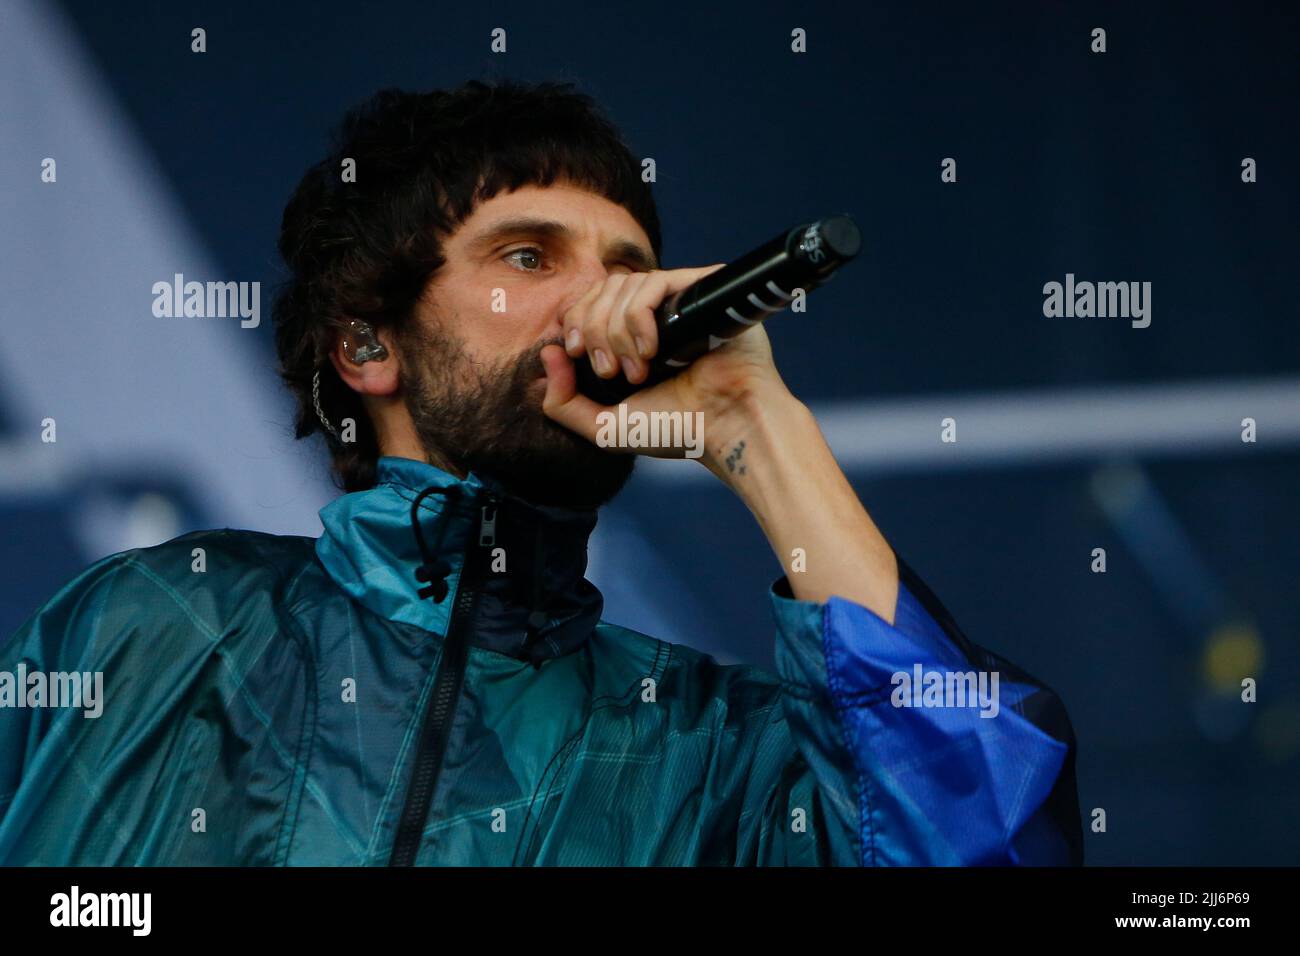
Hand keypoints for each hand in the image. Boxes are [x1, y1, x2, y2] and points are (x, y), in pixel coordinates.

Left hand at [539, 265, 792, 466]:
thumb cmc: (675, 429)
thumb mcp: (603, 427)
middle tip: (610, 371)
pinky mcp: (701, 289)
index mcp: (631, 334)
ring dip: (617, 330)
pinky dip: (639, 316)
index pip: (588, 302)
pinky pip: (654, 282)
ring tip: (638, 369)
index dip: (575, 322)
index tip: (579, 356)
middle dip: (593, 330)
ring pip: (623, 284)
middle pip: (601, 289)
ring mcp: (678, 299)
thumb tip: (549, 353)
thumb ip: (563, 402)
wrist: (725, 427)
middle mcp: (655, 312)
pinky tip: (652, 350)